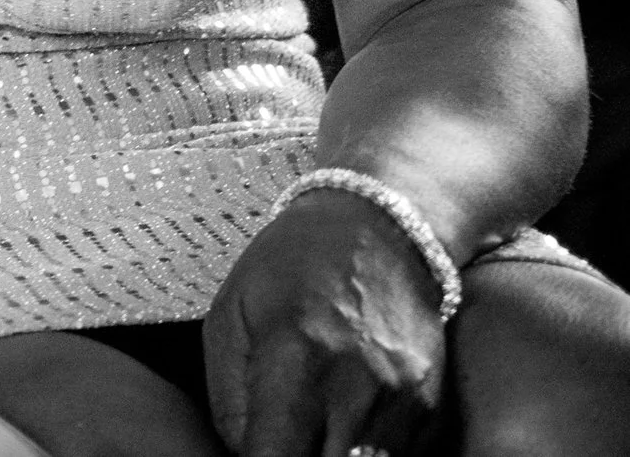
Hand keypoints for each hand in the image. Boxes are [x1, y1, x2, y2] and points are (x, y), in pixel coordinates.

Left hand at [204, 189, 447, 456]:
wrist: (382, 227)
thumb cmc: (292, 263)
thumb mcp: (231, 314)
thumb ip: (228, 398)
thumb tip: (242, 454)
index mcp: (294, 361)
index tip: (256, 448)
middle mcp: (355, 388)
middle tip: (284, 436)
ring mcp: (401, 402)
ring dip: (335, 456)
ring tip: (315, 427)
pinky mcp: (431, 408)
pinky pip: (397, 455)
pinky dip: (367, 450)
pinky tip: (348, 422)